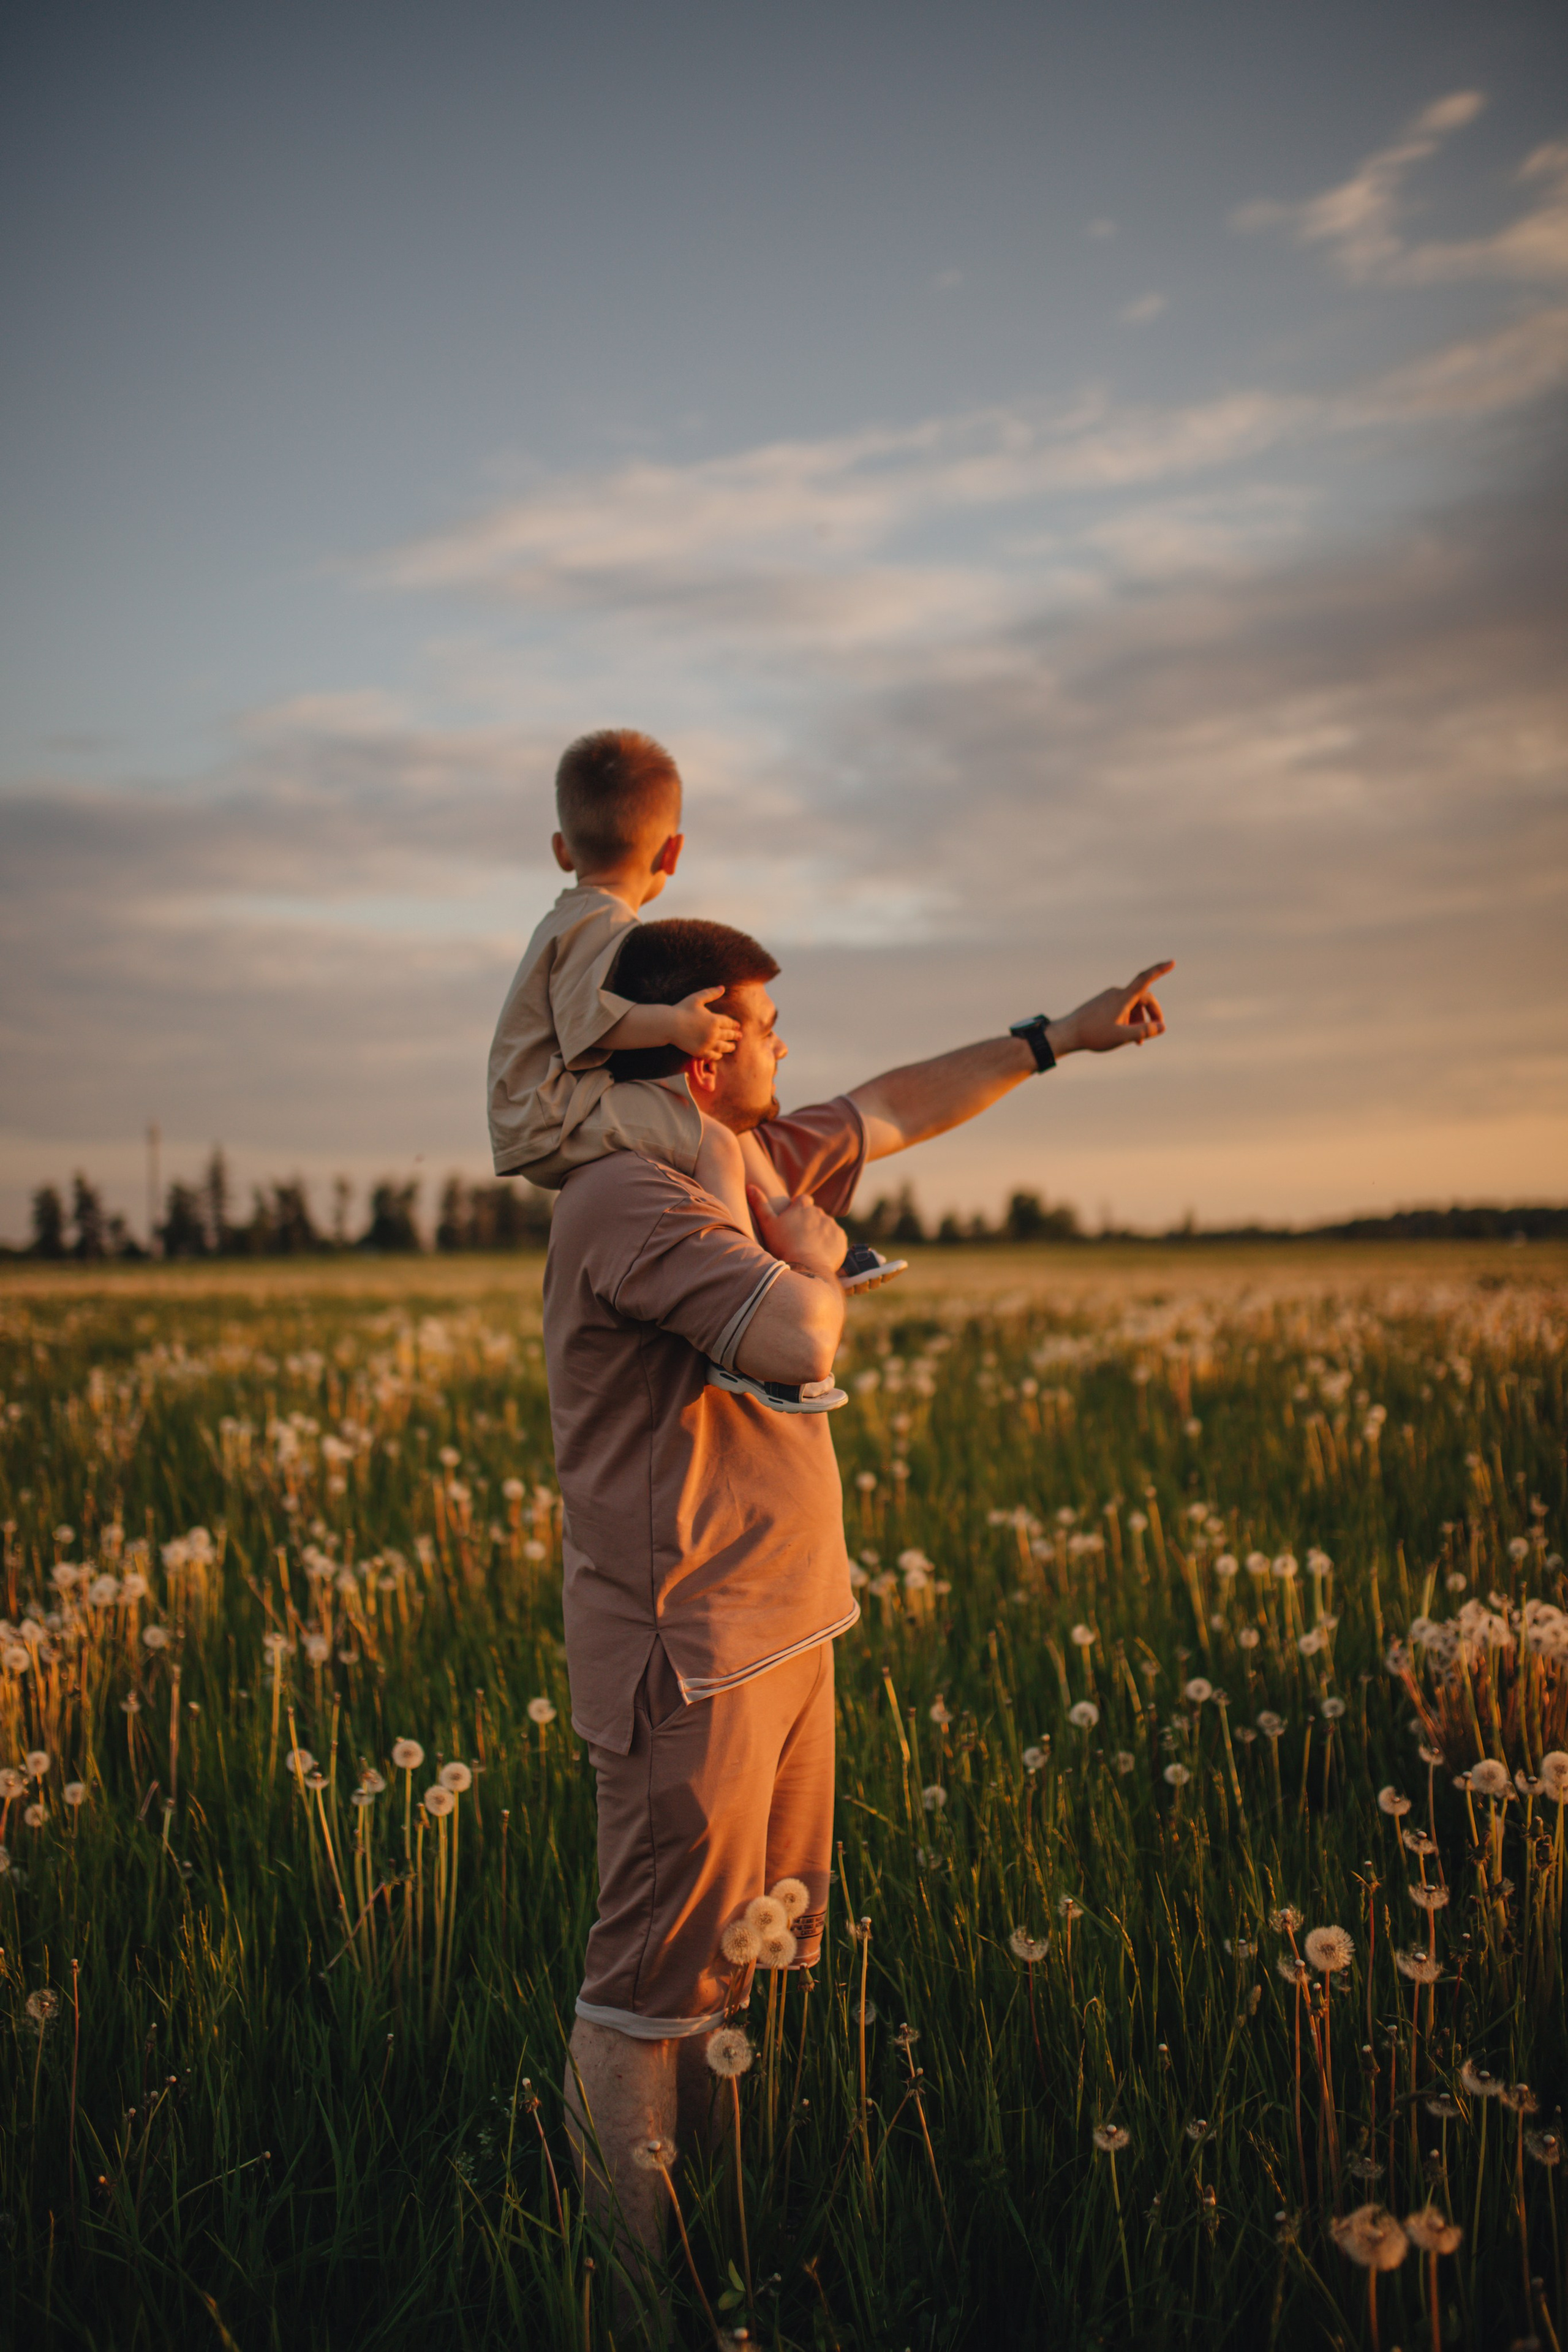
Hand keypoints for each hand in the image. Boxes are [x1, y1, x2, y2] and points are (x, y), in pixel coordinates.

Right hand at [671, 986, 740, 1056]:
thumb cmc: (682, 1009)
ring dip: (729, 1047)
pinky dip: (717, 1056)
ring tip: (733, 1047)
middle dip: (735, 1036)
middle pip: (728, 1035)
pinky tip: (719, 1055)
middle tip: (740, 1036)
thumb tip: (723, 987)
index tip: (738, 1026)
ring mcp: (707, 1044)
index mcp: (714, 1020)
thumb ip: (711, 993)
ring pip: (722, 1047)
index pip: (728, 1023)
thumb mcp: (697, 998)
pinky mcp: (700, 1052)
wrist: (669, 1025)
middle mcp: (713, 1033)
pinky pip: (712, 1056)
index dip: (734, 1025)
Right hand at [747, 1185, 848, 1277]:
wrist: (806, 1267)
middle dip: (809, 1222)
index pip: (803, 1199)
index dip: (799, 1207)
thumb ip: (759, 1204)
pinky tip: (820, 1253)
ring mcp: (831, 1225)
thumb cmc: (784, 1245)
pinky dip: (830, 1243)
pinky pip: (836, 1238)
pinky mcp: (841, 1238)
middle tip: (799, 1238)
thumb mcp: (767, 1224)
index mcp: (802, 1207)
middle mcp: (819, 1212)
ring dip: (820, 1233)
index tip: (794, 1218)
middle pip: (815, 1214)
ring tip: (809, 1248)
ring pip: (826, 1226)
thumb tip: (750, 1186)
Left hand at [1055, 961, 1172, 1054]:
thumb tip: (1162, 1027)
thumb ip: (1143, 1031)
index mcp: (1122, 998)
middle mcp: (1116, 993)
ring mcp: (1108, 997)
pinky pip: (1122, 1007)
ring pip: (1132, 1005)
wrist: (1067, 1033)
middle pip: (1143, 998)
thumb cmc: (1093, 1035)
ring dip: (1139, 1019)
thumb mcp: (1121, 1036)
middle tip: (1156, 1029)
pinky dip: (1129, 1018)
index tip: (1171, 962)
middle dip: (1152, 1013)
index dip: (1159, 970)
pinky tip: (1125, 1035)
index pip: (1145, 980)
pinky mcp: (1102, 1003)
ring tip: (1138, 1040)